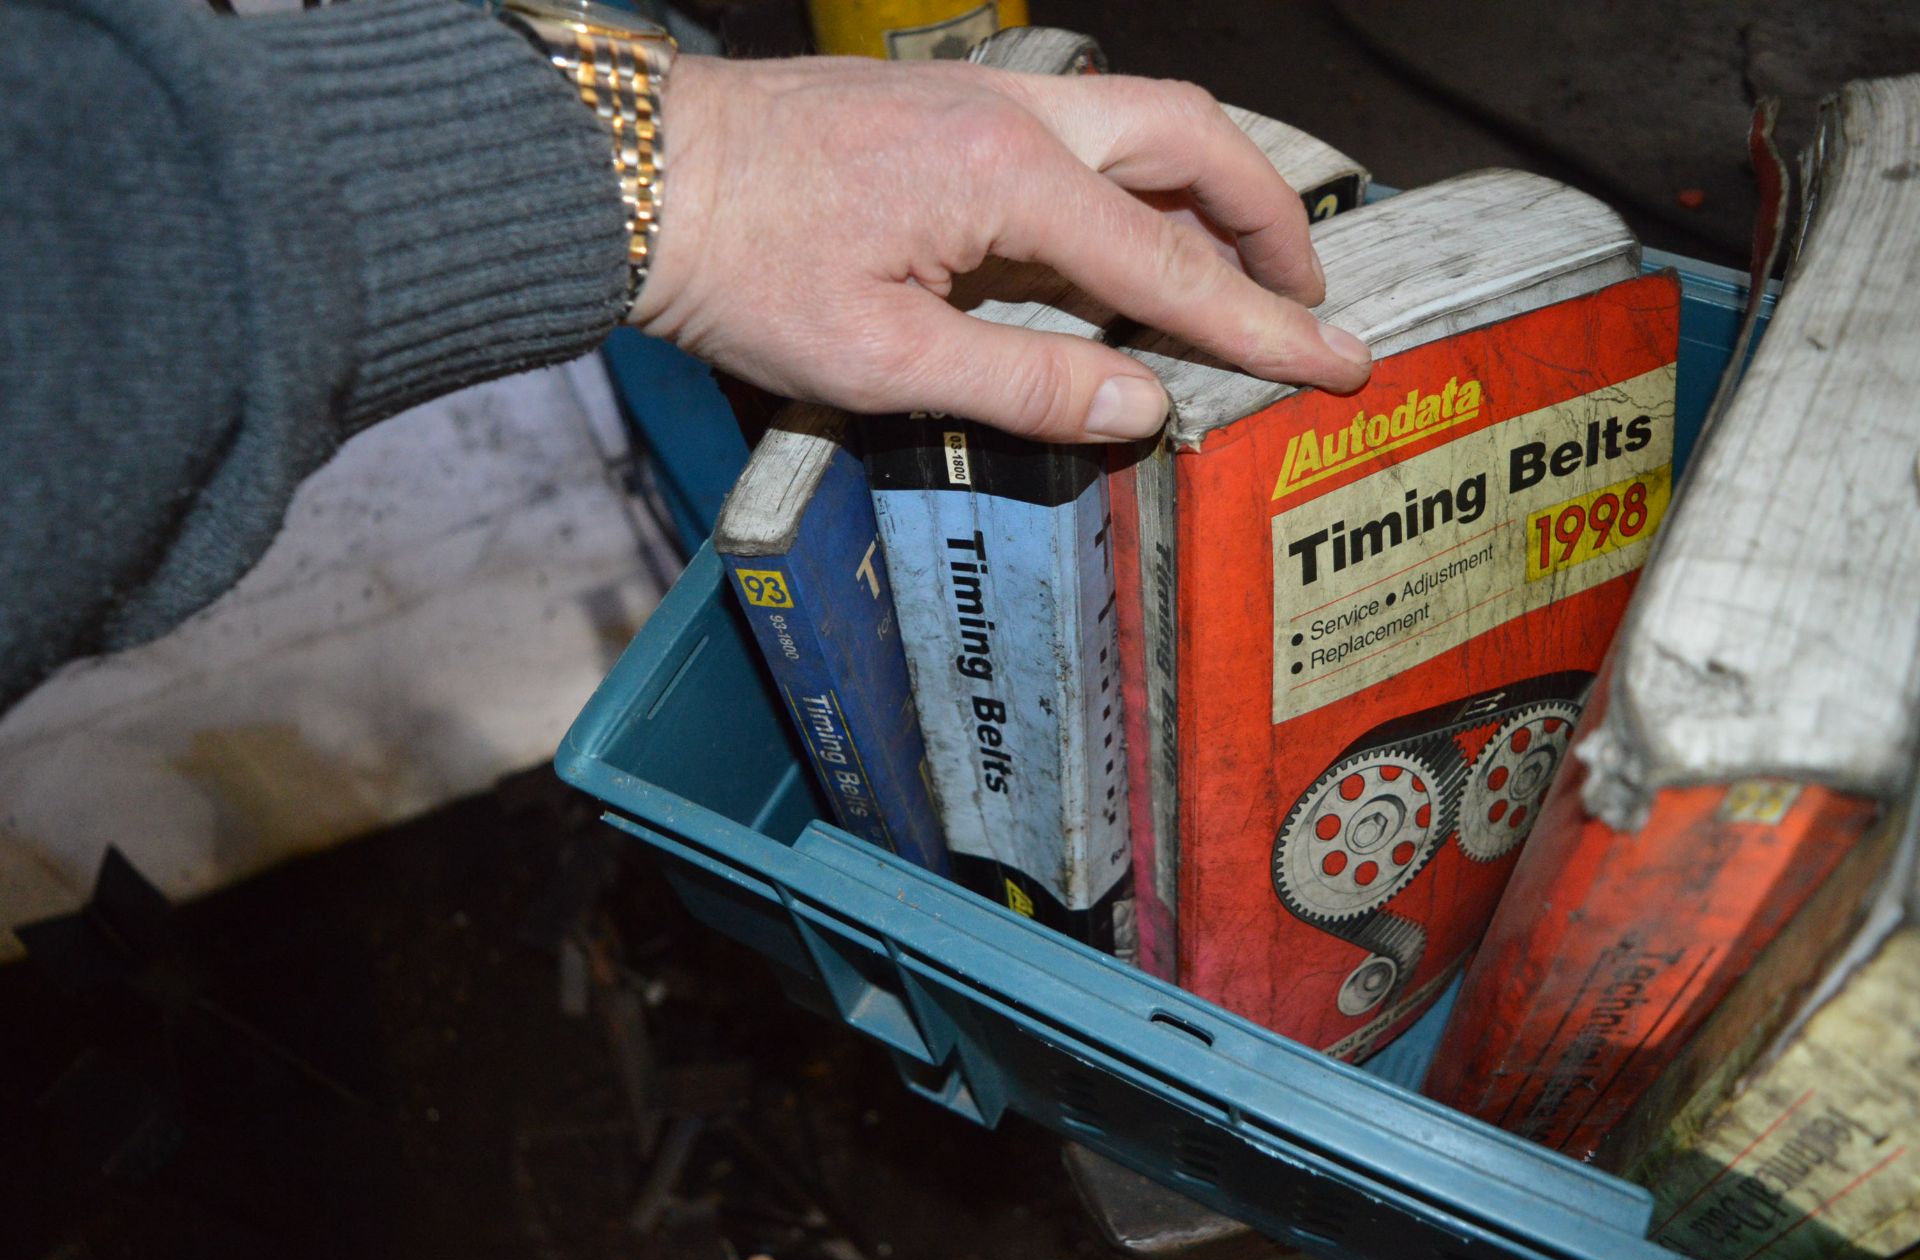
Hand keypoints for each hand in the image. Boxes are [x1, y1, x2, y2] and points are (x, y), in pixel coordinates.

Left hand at [632, 55, 1372, 443]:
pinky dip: (1140, 177)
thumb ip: (1026, 381)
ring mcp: (980, 97)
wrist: (634, 176)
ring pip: (1142, 119)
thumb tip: (1144, 405)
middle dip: (1266, 217)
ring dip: (1210, 186)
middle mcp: (1014, 116)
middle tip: (1307, 295)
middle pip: (1190, 141)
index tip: (1338, 360)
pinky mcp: (946, 105)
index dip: (1262, 324)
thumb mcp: (882, 360)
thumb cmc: (737, 267)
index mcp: (1008, 179)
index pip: (1171, 262)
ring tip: (1242, 265)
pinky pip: (1082, 128)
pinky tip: (1133, 232)